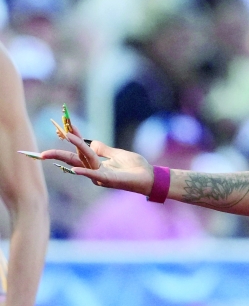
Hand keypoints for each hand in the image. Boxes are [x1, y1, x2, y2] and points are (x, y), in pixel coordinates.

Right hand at [39, 132, 153, 195]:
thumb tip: (91, 142)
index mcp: (96, 164)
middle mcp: (95, 171)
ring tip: (67, 137)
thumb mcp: (117, 154)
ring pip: (84, 161)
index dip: (73, 138)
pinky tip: (75, 170)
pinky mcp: (109, 180)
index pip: (80, 150)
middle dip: (59, 154)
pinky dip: (85, 173)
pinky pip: (95, 176)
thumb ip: (103, 149)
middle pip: (75, 159)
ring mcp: (100, 177)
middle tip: (42, 152)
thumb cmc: (135, 167)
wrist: (150, 177)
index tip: (66, 125)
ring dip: (76, 149)